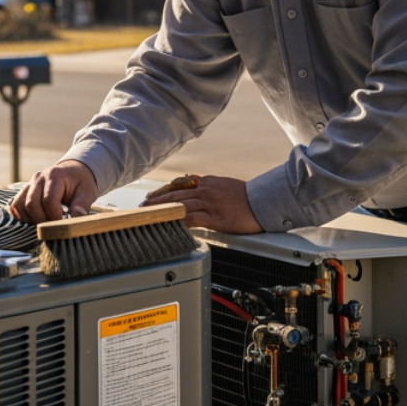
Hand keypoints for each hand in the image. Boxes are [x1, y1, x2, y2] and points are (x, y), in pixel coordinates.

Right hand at [9, 160, 97, 222]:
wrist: (73, 172)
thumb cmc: (81, 184)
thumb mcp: (87, 192)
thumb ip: (82, 205)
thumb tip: (76, 216)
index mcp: (55, 176)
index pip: (48, 200)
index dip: (54, 217)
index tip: (62, 226)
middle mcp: (38, 178)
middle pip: (31, 204)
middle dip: (42, 220)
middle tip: (54, 227)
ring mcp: (29, 184)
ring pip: (20, 205)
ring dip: (31, 219)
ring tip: (46, 222)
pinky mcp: (24, 191)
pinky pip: (16, 205)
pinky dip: (23, 216)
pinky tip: (36, 219)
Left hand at [142, 174, 262, 233]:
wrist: (263, 202)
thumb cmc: (247, 196)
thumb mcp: (226, 185)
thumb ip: (210, 186)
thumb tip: (197, 186)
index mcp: (208, 182)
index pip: (181, 186)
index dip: (165, 192)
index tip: (154, 197)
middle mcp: (206, 190)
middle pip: (175, 194)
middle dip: (157, 200)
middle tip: (143, 205)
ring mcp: (209, 203)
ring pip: (179, 205)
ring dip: (162, 210)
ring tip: (149, 215)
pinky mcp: (214, 217)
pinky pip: (191, 219)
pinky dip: (178, 221)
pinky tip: (168, 224)